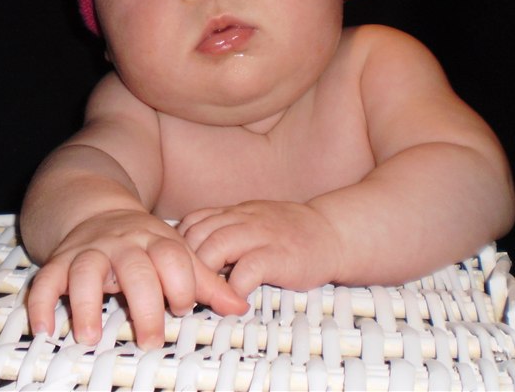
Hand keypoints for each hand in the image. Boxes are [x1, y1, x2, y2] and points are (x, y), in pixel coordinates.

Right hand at [26, 209, 247, 348]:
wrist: (97, 211)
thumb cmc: (144, 243)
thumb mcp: (175, 254)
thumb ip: (206, 282)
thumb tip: (239, 308)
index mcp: (155, 241)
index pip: (173, 258)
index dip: (182, 283)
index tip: (183, 309)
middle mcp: (122, 244)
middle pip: (134, 268)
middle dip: (144, 304)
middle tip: (150, 340)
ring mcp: (88, 251)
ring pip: (85, 271)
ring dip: (86, 304)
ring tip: (90, 337)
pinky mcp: (60, 261)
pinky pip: (45, 280)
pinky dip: (41, 304)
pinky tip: (45, 330)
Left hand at [179, 200, 342, 297]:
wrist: (333, 233)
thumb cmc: (293, 234)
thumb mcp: (255, 220)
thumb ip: (229, 230)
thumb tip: (197, 252)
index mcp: (237, 212)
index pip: (194, 221)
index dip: (181, 245)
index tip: (180, 268)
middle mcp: (245, 219)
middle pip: (198, 235)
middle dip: (188, 264)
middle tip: (188, 289)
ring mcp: (262, 235)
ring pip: (217, 247)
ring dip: (206, 275)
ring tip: (206, 297)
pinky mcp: (279, 256)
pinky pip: (246, 270)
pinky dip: (235, 288)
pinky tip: (235, 302)